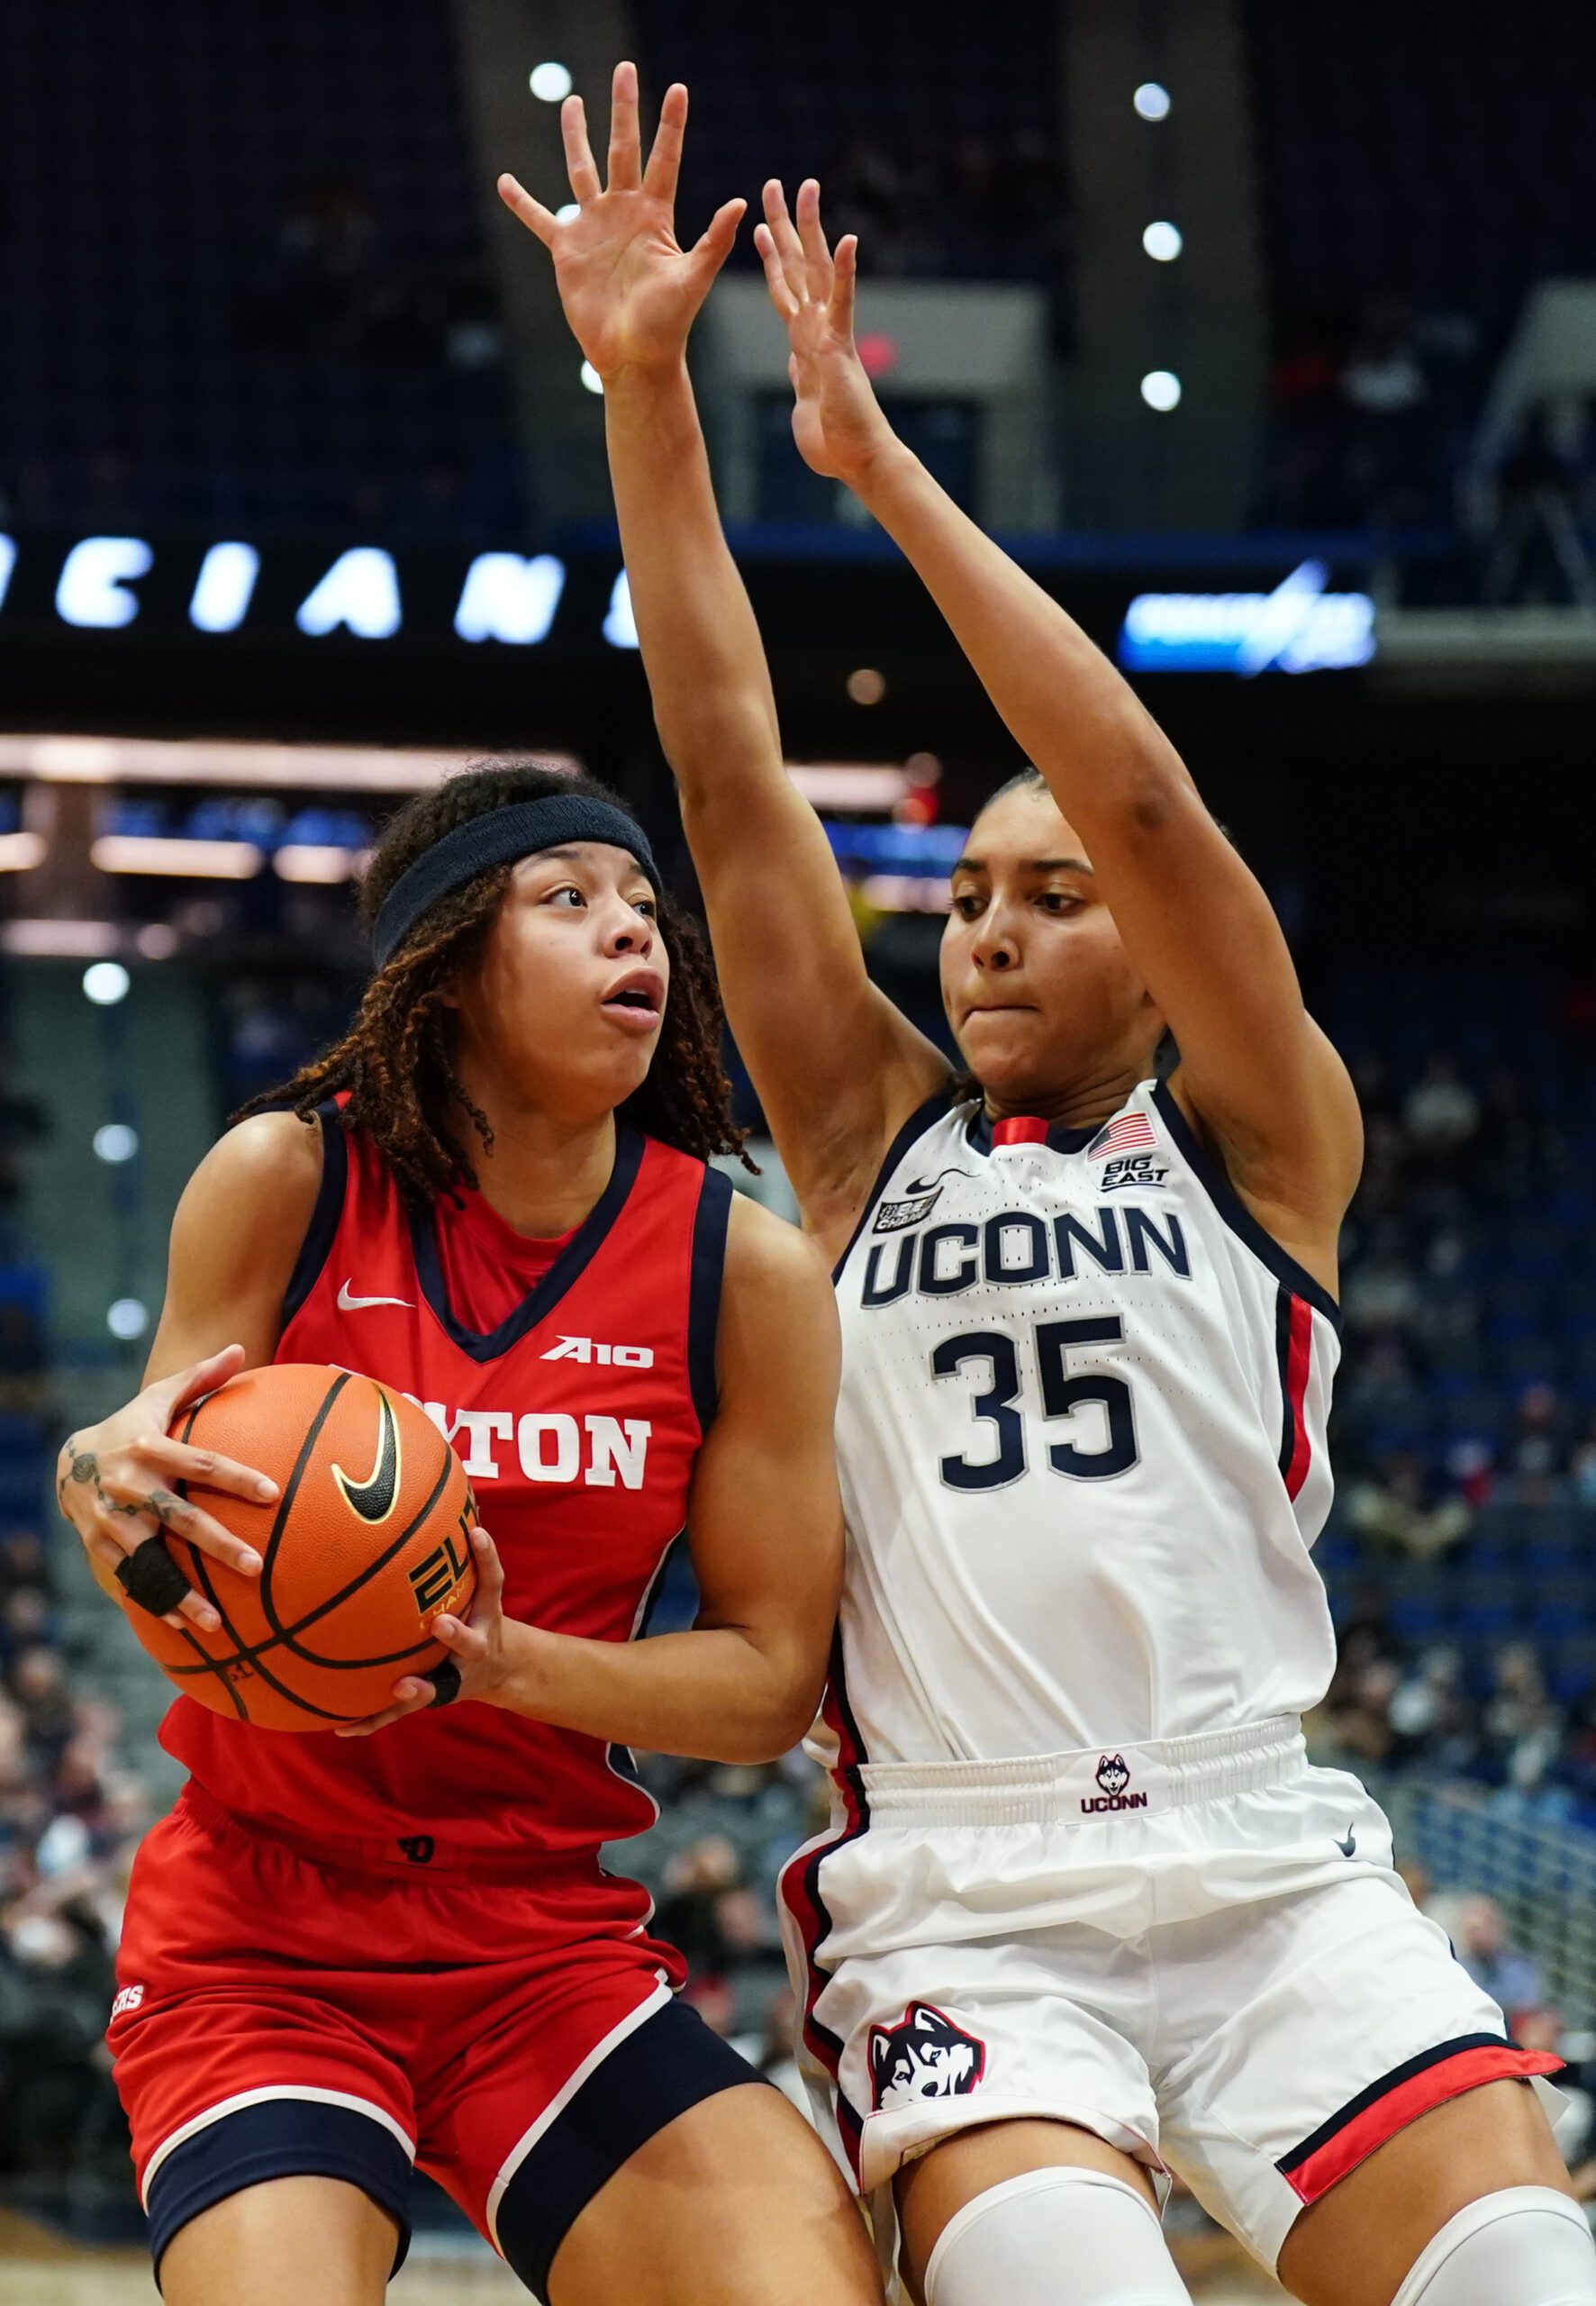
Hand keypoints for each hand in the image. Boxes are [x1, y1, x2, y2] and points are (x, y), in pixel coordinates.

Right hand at [56, 1343, 274, 1632]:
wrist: (69, 1460)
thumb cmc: (131, 1425)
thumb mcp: (158, 1397)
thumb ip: (200, 1377)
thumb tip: (241, 1347)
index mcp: (150, 1449)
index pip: (201, 1464)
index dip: (237, 1478)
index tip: (273, 1494)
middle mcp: (130, 1487)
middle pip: (180, 1520)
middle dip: (218, 1545)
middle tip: (256, 1566)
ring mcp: (112, 1522)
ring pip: (152, 1563)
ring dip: (183, 1594)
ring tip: (217, 1625)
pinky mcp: (100, 1547)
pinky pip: (131, 1581)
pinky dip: (156, 1606)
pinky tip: (186, 1630)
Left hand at [335, 1528, 509, 1735]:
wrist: (499, 1669)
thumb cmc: (476, 1615)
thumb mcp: (481, 1588)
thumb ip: (461, 1556)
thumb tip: (430, 1497)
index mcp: (487, 1614)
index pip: (492, 1580)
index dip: (487, 1557)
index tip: (476, 1533)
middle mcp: (475, 1646)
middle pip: (469, 1642)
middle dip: (457, 1634)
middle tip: (441, 1622)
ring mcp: (454, 1677)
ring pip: (437, 1687)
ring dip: (419, 1688)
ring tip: (399, 1687)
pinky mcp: (430, 1699)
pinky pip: (397, 1712)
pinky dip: (370, 1719)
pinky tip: (339, 1726)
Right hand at [498, 61, 743, 382]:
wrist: (634, 356)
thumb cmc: (668, 323)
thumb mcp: (694, 278)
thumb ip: (713, 240)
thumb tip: (739, 202)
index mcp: (656, 215)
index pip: (664, 159)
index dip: (670, 125)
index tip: (678, 89)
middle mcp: (624, 213)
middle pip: (622, 149)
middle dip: (624, 111)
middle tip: (625, 71)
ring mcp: (594, 228)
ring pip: (582, 170)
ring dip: (576, 137)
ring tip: (571, 103)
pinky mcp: (567, 249)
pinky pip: (540, 219)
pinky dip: (522, 202)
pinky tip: (505, 182)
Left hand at [754, 179, 897, 488]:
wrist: (857, 460)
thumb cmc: (834, 442)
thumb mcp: (805, 402)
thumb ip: (800, 377)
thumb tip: (795, 364)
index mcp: (804, 341)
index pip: (784, 289)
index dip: (771, 257)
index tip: (758, 225)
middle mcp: (817, 328)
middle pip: (798, 266)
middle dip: (784, 225)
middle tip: (774, 184)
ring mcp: (829, 333)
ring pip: (817, 271)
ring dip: (811, 229)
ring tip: (807, 190)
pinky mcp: (840, 346)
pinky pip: (843, 304)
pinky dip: (847, 273)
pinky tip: (849, 240)